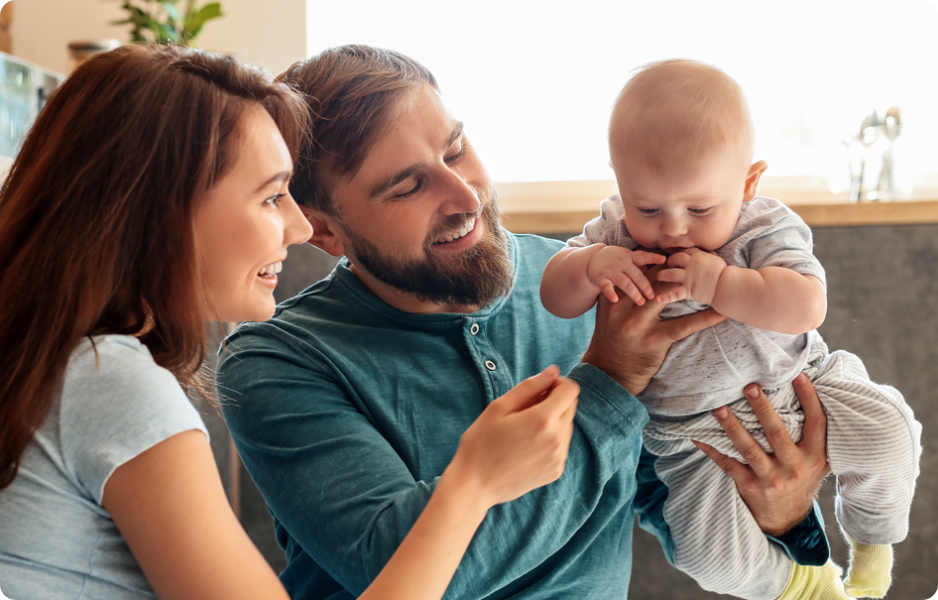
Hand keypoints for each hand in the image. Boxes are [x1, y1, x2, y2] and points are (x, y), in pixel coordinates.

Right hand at [449, 365, 578, 508]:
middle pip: (571, 407)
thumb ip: (530, 386)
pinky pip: (561, 445)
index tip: (539, 389)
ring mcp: (558, 458)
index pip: (570, 390)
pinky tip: (526, 446)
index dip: (557, 384)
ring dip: (552, 421)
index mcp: (543, 420)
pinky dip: (549, 440)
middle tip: (526, 409)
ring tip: (523, 430)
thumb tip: (553, 371)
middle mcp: (557, 439)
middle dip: (554, 401)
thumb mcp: (499, 407)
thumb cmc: (481, 443)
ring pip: (567, 426)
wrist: (474, 485)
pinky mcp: (556, 471)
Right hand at [582, 264, 726, 394]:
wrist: (609, 371)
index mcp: (614, 299)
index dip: (655, 261)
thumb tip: (640, 275)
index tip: (671, 253)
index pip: (637, 272)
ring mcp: (640, 324)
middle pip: (654, 279)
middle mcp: (626, 308)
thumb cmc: (611, 340)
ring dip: (690, 286)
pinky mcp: (655, 340)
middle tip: (692, 259)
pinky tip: (720, 313)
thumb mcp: (609, 314)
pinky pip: (684, 325)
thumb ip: (622, 295)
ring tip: (709, 278)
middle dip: (673, 269)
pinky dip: (705, 318)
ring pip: (669, 296)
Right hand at [586, 245, 666, 305]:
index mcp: (630, 257)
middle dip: (645, 286)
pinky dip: (610, 293)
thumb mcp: (629, 257)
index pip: (643, 257)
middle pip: (636, 275)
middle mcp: (622, 263)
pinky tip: (615, 300)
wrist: (594, 258)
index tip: (664, 260)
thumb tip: (665, 269)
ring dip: (633, 292)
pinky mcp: (601, 278)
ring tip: (641, 302)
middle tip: (652, 296)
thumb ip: (642, 264)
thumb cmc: (617, 260)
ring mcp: (611, 271)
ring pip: (624, 282)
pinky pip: (606, 286)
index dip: (653, 258)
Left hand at [656, 247, 726, 304]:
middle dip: (669, 262)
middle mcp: (691, 265)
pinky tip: (658, 299)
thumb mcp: (716, 259)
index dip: (678, 254)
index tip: (676, 258)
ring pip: (668, 273)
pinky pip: (674, 294)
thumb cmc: (724, 274)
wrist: (728, 287)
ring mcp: (688, 277)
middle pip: (673, 259)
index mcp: (698, 256)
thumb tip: (708, 251)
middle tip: (668, 266)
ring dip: (662, 275)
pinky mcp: (688, 290)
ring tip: (659, 277)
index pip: (683, 251)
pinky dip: (665, 297)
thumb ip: (708, 255)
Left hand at [691, 374, 830, 536]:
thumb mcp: (817, 460)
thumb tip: (810, 390)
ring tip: (719, 408)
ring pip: (749, 449)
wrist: (788, 518)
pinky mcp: (749, 486)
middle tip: (750, 387)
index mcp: (815, 456)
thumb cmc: (801, 477)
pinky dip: (711, 449)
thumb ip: (816, 434)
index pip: (817, 423)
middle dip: (763, 409)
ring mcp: (771, 478)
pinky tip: (697, 436)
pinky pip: (727, 464)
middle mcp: (795, 467)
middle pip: (777, 433)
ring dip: (732, 427)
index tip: (798, 375)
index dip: (809, 399)